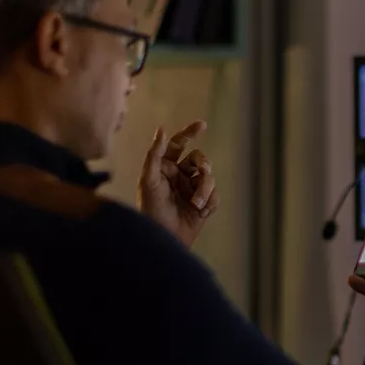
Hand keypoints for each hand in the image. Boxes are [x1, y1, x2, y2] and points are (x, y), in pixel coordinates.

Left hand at [138, 121, 220, 247]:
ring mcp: (192, 190)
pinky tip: (201, 212)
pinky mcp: (203, 204)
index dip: (190, 133)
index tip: (202, 125)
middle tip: (203, 170)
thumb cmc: (150, 210)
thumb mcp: (148, 180)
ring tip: (196, 204)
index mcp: (165, 167)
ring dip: (205, 189)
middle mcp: (179, 176)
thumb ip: (154, 154)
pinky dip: (210, 202)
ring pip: (209, 178)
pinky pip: (215, 195)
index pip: (178, 144)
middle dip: (203, 164)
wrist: (163, 238)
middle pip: (199, 159)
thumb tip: (162, 129)